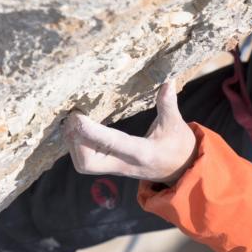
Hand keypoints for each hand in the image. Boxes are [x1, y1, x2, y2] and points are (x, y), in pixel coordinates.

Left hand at [62, 81, 196, 184]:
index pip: (113, 143)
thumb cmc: (176, 145)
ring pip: (84, 164)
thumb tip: (167, 81)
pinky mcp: (111, 167)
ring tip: (72, 122)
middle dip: (76, 141)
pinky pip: (85, 162)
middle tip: (73, 118)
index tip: (77, 117)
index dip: (92, 132)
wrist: (179, 169)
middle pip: (89, 162)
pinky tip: (76, 131)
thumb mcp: (175, 124)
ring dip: (73, 144)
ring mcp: (116, 168)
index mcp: (141, 152)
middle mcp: (124, 163)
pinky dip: (76, 147)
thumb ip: (168, 104)